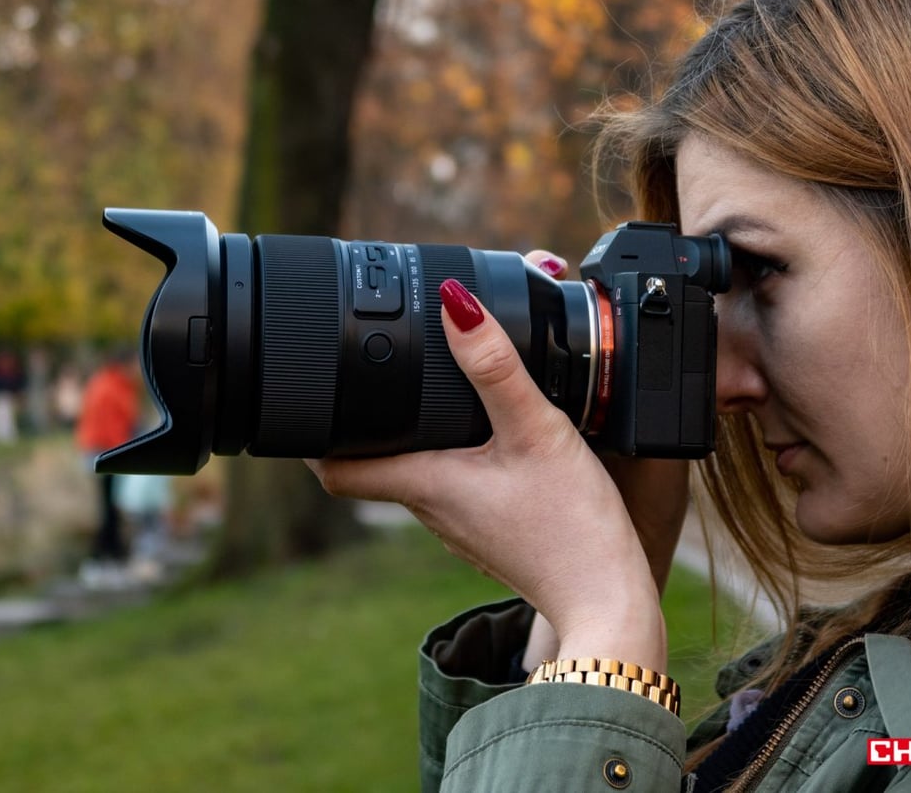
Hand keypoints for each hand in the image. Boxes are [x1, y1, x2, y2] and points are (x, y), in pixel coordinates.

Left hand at [308, 276, 665, 670]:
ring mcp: (461, 526)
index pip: (334, 470)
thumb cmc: (571, 527)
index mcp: (424, 485)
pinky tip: (483, 436)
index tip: (301, 399)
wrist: (609, 603)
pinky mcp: (492, 530)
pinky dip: (451, 456)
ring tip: (419, 392)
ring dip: (408, 436)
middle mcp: (433, 510)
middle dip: (362, 422)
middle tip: (364, 374)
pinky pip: (454, 486)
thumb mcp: (535, 432)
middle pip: (373, 464)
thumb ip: (496, 368)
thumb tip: (456, 306)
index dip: (308, 437)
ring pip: (415, 473)